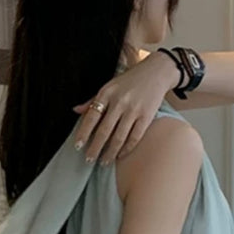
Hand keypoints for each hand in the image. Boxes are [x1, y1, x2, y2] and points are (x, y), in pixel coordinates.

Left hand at [71, 50, 178, 164]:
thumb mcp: (109, 86)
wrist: (157, 71)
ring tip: (103, 162)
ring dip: (110, 152)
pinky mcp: (147, 116)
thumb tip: (75, 110)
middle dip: (95, 148)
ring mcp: (134, 110)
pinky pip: (135, 137)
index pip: (91, 117)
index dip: (83, 133)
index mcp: (107, 93)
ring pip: (119, 137)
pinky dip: (126, 148)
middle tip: (89, 160)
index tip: (78, 146)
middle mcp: (120, 102)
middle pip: (104, 130)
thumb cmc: (130, 80)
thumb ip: (93, 100)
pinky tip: (120, 155)